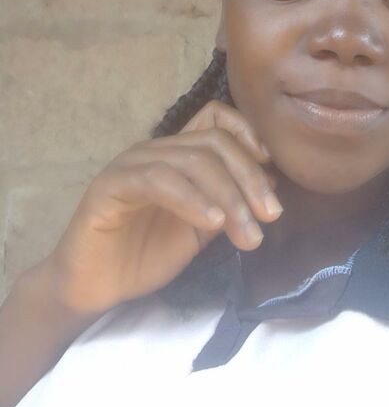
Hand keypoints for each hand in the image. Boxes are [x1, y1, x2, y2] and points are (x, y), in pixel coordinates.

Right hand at [42, 101, 280, 314]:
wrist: (96, 288)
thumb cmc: (147, 254)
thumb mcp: (203, 228)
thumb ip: (230, 202)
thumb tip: (274, 183)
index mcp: (177, 154)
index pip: (216, 119)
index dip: (248, 133)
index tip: (274, 167)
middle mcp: (155, 150)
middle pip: (214, 143)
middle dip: (250, 178)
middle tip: (270, 216)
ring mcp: (131, 164)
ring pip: (192, 160)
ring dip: (229, 196)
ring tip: (248, 234)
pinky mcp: (110, 186)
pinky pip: (157, 180)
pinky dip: (191, 198)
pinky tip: (213, 222)